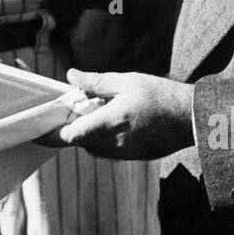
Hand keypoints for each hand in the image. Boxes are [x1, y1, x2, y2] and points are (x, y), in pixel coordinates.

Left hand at [47, 70, 194, 159]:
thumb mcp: (128, 81)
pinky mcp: (134, 157)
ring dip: (89, 133)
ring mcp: (125, 153)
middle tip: (74, 109)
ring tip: (99, 111)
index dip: (52, 133)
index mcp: (111, 122)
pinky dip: (104, 139)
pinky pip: (109, 151)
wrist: (194, 118)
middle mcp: (115, 143)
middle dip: (72, 128)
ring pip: (94, 147)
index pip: (71, 136)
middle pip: (80, 142)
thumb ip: (96, 82)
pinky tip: (115, 122)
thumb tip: (71, 76)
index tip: (39, 127)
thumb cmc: (161, 95)